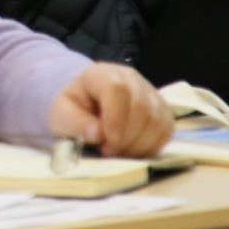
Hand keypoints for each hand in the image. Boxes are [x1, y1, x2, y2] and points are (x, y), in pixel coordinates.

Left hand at [48, 63, 173, 157]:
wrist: (86, 109)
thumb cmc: (73, 111)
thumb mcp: (62, 115)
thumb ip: (75, 123)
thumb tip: (98, 134)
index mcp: (102, 74)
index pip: (117, 89)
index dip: (115, 120)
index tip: (106, 144)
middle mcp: (131, 78)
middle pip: (142, 106)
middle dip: (127, 137)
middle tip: (110, 152)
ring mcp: (151, 93)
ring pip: (158, 120)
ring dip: (140, 144)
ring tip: (120, 153)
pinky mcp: (163, 110)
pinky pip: (167, 130)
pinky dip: (152, 146)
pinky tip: (134, 152)